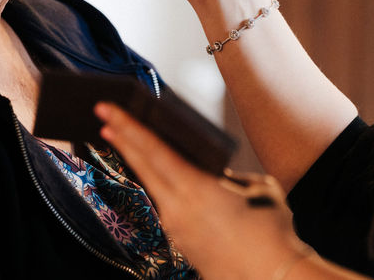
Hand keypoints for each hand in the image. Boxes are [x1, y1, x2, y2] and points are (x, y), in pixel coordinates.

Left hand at [95, 102, 314, 278]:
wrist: (272, 279)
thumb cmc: (272, 230)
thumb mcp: (256, 186)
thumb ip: (229, 174)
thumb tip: (213, 174)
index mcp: (195, 187)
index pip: (153, 149)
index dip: (128, 127)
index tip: (107, 110)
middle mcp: (177, 207)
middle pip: (142, 165)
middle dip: (121, 137)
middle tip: (101, 115)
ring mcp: (176, 227)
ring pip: (154, 186)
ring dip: (140, 162)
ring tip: (126, 140)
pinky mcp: (182, 243)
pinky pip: (167, 206)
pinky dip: (163, 187)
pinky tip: (164, 179)